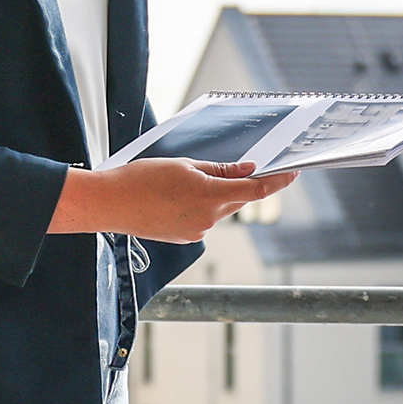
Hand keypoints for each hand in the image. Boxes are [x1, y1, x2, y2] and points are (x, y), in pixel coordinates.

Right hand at [51, 159, 296, 241]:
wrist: (110, 204)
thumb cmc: (142, 179)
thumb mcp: (185, 165)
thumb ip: (220, 170)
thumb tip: (247, 170)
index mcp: (210, 196)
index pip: (256, 190)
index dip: (278, 181)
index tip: (292, 173)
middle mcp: (208, 219)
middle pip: (239, 199)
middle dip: (240, 184)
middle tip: (236, 167)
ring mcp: (197, 231)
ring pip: (220, 209)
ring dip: (215, 195)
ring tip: (184, 182)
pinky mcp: (186, 237)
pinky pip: (204, 218)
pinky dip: (201, 206)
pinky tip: (176, 197)